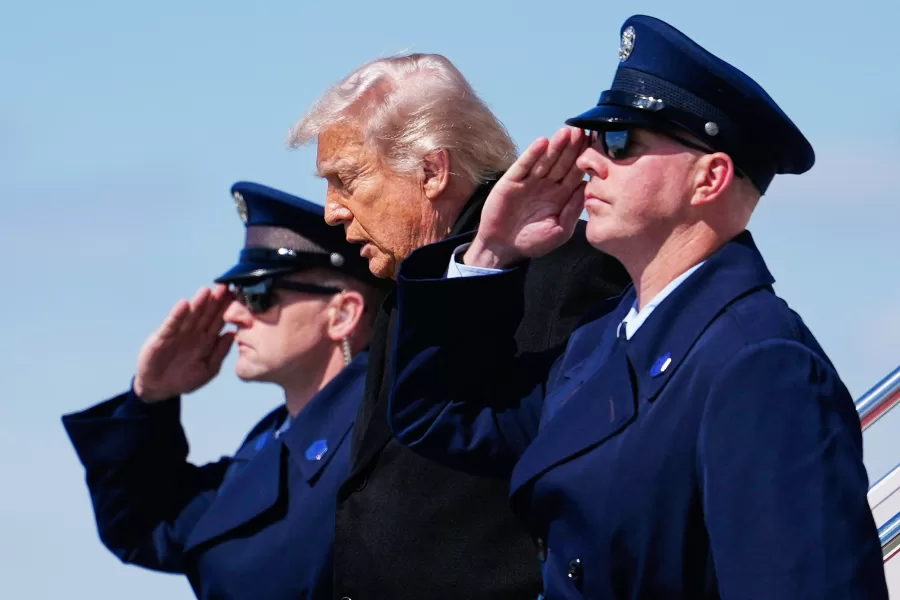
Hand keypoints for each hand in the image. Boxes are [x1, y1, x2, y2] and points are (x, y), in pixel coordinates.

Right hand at [133, 285, 235, 402]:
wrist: (159, 388)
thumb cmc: (185, 379)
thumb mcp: (207, 369)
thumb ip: (220, 353)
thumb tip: (233, 335)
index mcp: (207, 340)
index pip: (219, 321)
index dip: (228, 309)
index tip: (238, 296)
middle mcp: (194, 333)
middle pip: (207, 314)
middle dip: (216, 301)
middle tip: (225, 287)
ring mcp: (178, 333)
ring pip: (191, 316)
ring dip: (198, 303)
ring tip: (206, 291)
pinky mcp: (162, 337)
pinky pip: (172, 324)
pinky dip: (178, 314)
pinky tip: (184, 304)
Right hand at [464, 127, 587, 267]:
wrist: (503, 248)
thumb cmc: (533, 242)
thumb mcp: (560, 230)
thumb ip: (572, 210)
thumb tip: (587, 188)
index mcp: (561, 195)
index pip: (576, 173)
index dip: (585, 159)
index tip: (596, 145)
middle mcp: (547, 185)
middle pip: (562, 162)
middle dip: (572, 147)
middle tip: (582, 131)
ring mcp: (529, 181)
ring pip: (545, 160)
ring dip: (555, 146)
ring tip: (566, 132)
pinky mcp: (512, 181)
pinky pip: (524, 165)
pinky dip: (532, 154)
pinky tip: (542, 143)